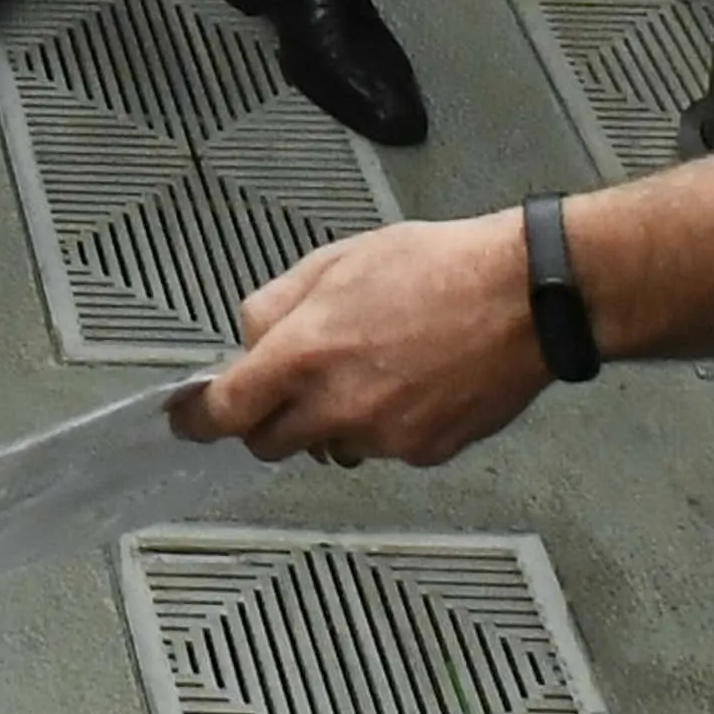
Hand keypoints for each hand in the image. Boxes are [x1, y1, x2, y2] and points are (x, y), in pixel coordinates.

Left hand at [186, 213, 552, 459]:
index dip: (199, 419)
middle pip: (271, 443)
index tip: (187, 420)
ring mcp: (383, 439)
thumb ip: (276, 304)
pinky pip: (383, 448)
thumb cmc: (436, 267)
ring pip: (332, 445)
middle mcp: (338, 407)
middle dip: (269, 420)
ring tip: (378, 364)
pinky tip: (415, 380)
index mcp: (305, 354)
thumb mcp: (336, 260)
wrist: (525, 297)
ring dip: (334, 420)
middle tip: (293, 383)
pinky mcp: (424, 453)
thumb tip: (249, 339)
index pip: (227, 412)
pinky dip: (386, 424)